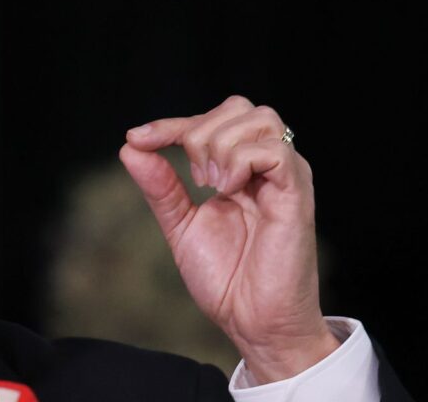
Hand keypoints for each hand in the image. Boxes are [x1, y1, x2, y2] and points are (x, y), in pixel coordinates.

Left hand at [119, 95, 339, 382]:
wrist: (253, 322)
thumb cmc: (227, 278)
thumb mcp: (181, 225)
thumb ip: (161, 186)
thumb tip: (130, 147)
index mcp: (242, 170)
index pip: (211, 120)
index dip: (171, 124)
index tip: (136, 138)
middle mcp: (268, 166)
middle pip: (240, 106)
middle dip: (199, 132)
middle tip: (194, 179)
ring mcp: (286, 177)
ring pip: (259, 118)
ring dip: (220, 146)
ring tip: (212, 187)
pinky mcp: (297, 194)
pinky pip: (274, 151)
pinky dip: (240, 161)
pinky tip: (228, 191)